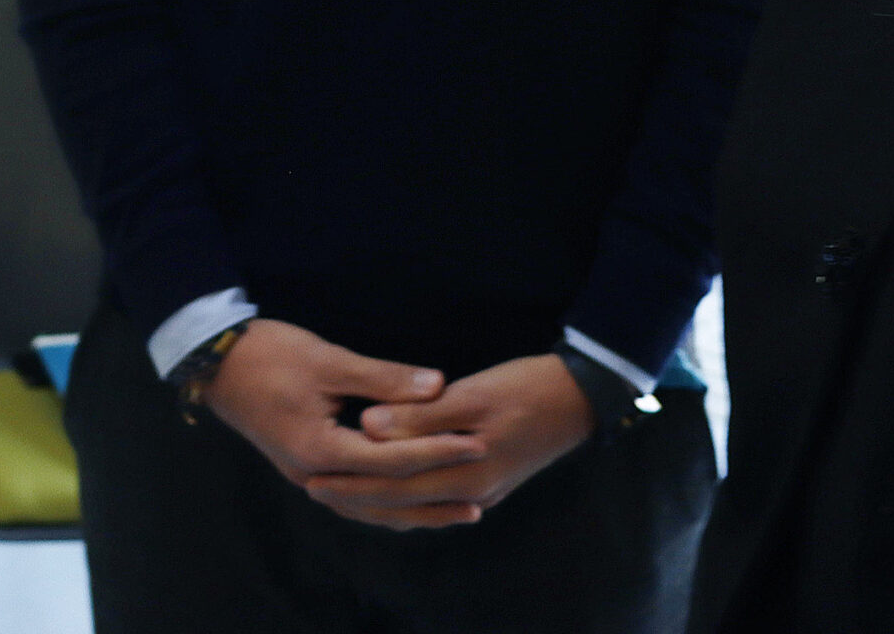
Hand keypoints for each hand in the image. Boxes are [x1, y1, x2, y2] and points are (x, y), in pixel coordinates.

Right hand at [197, 318, 486, 529]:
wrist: (215, 362)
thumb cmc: (270, 354)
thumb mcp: (328, 361)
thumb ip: (383, 379)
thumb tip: (438, 387)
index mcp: (320, 449)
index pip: (392, 459)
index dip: (437, 450)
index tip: (476, 444)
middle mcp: (313, 474)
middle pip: (384, 495)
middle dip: (434, 493)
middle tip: (481, 494)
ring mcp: (307, 475)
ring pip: (369, 505)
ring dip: (413, 509)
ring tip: (457, 512)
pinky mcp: (306, 466)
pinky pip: (355, 497)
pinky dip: (386, 502)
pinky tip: (411, 500)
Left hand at [304, 354, 595, 529]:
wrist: (582, 397)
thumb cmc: (528, 387)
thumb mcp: (474, 394)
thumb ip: (420, 416)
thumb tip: (368, 427)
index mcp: (465, 475)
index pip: (394, 485)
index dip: (351, 482)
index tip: (311, 476)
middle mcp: (472, 493)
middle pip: (402, 502)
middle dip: (355, 497)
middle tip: (311, 487)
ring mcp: (482, 490)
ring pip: (418, 505)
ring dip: (377, 501)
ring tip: (339, 490)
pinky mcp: (488, 480)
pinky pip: (434, 497)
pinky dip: (405, 497)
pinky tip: (389, 488)